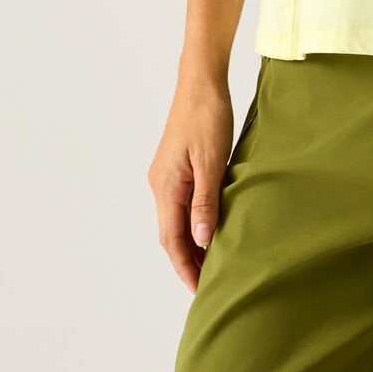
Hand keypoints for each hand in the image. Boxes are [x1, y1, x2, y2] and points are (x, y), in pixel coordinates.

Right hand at [147, 75, 234, 291]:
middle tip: (209, 283)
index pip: (172, 239)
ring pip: (174, 220)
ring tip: (211, 262)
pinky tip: (208, 227)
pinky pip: (180, 204)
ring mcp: (165, 175)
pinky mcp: (174, 167)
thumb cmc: (208, 117)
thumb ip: (205, 202)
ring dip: (189, 243)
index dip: (186, 266)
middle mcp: (159, 184)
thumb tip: (199, 241)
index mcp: (166, 186)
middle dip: (186, 261)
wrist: (201, 82)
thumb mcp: (213, 161)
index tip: (200, 289)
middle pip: (170, 234)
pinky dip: (192, 222)